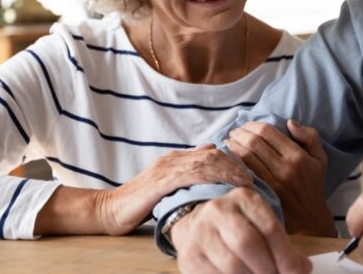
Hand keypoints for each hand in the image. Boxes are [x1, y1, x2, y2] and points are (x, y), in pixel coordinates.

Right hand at [97, 144, 251, 234]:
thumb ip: (187, 174)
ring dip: (229, 171)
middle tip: (253, 178)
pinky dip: (211, 178)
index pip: (213, 152)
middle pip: (213, 154)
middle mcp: (173, 158)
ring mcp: (166, 168)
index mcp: (176, 158)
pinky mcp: (160, 181)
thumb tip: (212, 159)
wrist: (109, 210)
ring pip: (205, 162)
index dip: (234, 161)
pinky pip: (191, 175)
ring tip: (245, 183)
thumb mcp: (168, 185)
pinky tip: (224, 186)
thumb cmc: (141, 202)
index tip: (249, 173)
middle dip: (236, 165)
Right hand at [171, 187, 311, 273]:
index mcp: (244, 199)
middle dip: (268, 269)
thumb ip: (283, 246)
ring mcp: (200, 231)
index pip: (269, 228)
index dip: (285, 256)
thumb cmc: (237, 228)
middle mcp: (219, 209)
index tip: (295, 273)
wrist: (197, 225)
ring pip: (231, 264)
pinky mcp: (189, 255)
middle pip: (248, 243)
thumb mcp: (261, 226)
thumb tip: (302, 269)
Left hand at [225, 119, 335, 235]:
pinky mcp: (262, 194)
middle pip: (254, 142)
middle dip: (240, 133)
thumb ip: (310, 136)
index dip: (253, 125)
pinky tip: (229, 159)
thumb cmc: (313, 186)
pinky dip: (233, 163)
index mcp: (297, 156)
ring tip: (228, 142)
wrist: (310, 220)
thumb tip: (289, 122)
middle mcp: (284, 168)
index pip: (268, 132)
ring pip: (245, 157)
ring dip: (233, 146)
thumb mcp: (320, 159)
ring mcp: (272, 182)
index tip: (246, 125)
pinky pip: (243, 173)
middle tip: (234, 132)